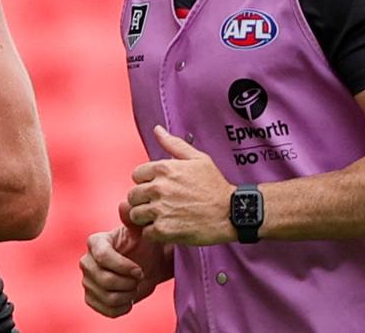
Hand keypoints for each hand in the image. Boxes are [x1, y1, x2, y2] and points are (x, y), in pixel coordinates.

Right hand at [80, 200, 173, 317]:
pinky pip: (106, 309)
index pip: (103, 257)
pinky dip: (122, 307)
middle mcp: (86, 261)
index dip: (123, 267)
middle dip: (127, 283)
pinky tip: (128, 298)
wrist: (147, 265)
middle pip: (104, 280)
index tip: (139, 270)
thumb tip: (126, 204)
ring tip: (134, 286)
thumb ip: (133, 220)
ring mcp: (87, 280)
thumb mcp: (142, 232)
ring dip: (127, 295)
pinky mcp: (91, 298)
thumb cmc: (144, 245)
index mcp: (95, 242)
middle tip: (139, 277)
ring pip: (106, 297)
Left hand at [127, 125, 235, 245]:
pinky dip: (155, 233)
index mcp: (164, 168)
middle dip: (143, 200)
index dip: (146, 182)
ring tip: (162, 217)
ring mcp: (160, 209)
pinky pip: (146, 233)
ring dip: (146, 218)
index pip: (136, 175)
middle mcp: (159, 188)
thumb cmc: (215, 186)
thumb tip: (157, 130)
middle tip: (159, 205)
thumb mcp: (198, 159)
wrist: (231, 213)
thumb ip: (174, 144)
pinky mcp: (164, 230)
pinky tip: (168, 228)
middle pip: (133, 196)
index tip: (158, 188)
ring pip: (136, 215)